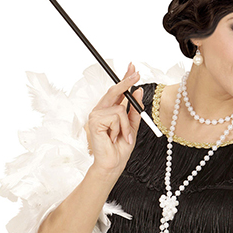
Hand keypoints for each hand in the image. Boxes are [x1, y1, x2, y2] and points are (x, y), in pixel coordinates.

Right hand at [85, 63, 142, 177]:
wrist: (113, 164)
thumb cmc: (120, 148)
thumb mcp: (132, 126)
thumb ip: (134, 110)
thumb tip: (137, 91)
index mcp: (108, 110)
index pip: (116, 91)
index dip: (124, 79)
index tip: (132, 68)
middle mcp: (100, 110)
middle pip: (114, 91)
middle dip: (126, 82)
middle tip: (136, 73)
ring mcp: (95, 115)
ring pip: (120, 108)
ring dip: (126, 125)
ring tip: (122, 136)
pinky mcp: (94, 122)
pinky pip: (116, 117)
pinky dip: (121, 128)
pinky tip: (114, 138)